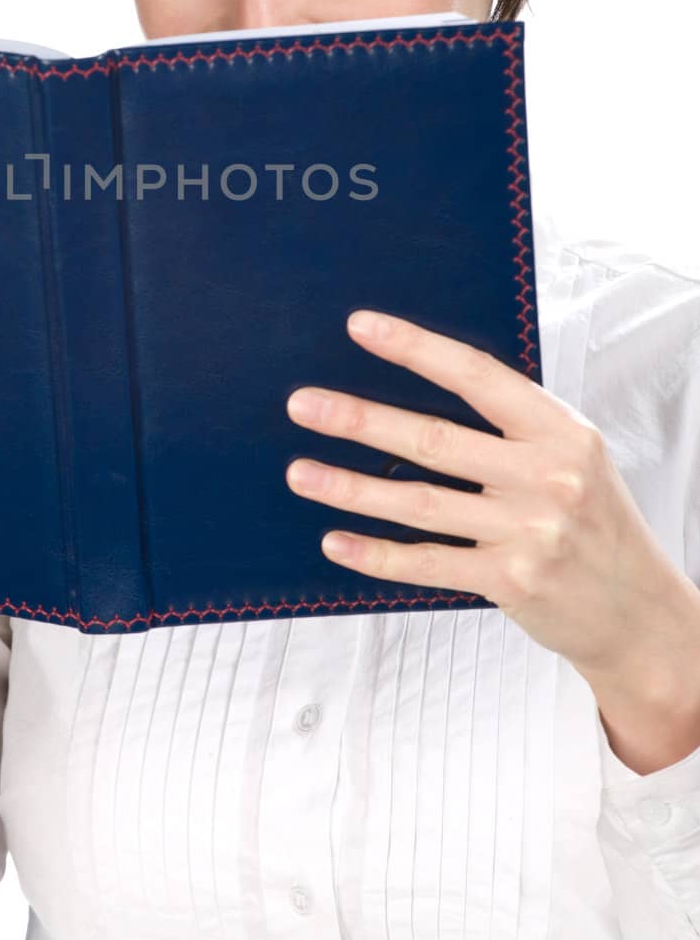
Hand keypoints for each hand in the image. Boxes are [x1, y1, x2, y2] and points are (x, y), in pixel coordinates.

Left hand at [283, 308, 691, 681]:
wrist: (639, 612)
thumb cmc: (592, 521)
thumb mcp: (571, 455)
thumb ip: (511, 425)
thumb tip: (423, 379)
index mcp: (559, 431)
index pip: (476, 375)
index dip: (415, 348)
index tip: (361, 326)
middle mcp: (547, 476)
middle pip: (434, 439)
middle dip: (360, 419)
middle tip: (304, 404)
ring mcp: (529, 531)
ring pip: (419, 502)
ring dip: (350, 487)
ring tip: (301, 472)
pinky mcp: (511, 581)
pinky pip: (427, 562)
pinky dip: (375, 553)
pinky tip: (334, 540)